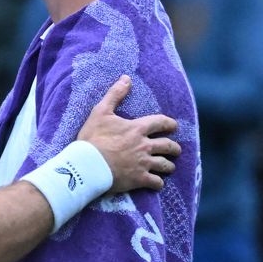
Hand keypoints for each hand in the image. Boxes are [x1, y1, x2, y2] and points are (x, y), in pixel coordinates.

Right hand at [77, 75, 179, 192]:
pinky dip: (158, 183)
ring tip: (169, 166)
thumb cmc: (93, 138)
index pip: (161, 123)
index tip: (173, 126)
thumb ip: (115, 94)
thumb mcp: (100, 112)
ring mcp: (143, 164)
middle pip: (167, 145)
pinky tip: (158, 183)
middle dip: (174, 147)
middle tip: (176, 149)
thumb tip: (126, 78)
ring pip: (165, 165)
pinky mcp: (139, 179)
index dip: (169, 123)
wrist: (87, 165)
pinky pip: (156, 182)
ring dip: (169, 165)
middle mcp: (145, 146)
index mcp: (138, 128)